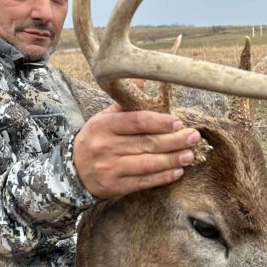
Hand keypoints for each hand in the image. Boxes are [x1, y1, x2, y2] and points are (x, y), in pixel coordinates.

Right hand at [73, 105, 200, 198]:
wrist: (72, 171)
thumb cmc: (95, 140)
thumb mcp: (103, 118)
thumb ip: (124, 103)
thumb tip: (141, 80)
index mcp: (104, 125)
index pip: (136, 121)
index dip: (160, 122)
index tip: (178, 122)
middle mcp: (106, 146)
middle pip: (146, 143)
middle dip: (174, 140)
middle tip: (193, 137)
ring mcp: (110, 168)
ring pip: (147, 163)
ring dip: (172, 159)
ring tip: (189, 155)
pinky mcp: (115, 186)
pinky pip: (143, 182)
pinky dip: (162, 177)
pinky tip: (177, 171)